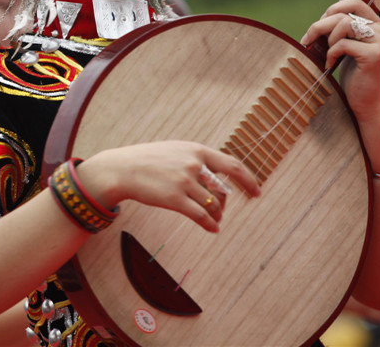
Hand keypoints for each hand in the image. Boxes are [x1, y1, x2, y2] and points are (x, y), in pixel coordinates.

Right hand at [77, 140, 260, 232]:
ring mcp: (184, 181)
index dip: (249, 180)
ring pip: (213, 205)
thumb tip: (218, 173)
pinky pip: (201, 216)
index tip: (257, 192)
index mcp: (196, 150)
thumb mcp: (176, 150)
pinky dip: (210, 224)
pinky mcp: (174, 199)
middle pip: (224, 190)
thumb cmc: (149, 160)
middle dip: (225, 204)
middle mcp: (194, 164)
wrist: (122, 169)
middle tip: (221, 211)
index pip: (232, 165)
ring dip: (217, 215)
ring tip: (214, 220)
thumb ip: (197, 159)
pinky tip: (212, 229)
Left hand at [300, 0, 379, 120]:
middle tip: (308, 40)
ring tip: (326, 54)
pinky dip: (331, 54)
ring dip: (327, 39)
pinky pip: (342, 44)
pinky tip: (330, 64)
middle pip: (343, 13)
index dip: (333, 9)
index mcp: (376, 24)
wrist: (365, 101)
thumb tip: (320, 19)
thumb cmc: (353, 73)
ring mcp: (379, 41)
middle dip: (320, 25)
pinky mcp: (373, 54)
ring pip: (343, 24)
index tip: (319, 25)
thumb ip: (340, 29)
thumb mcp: (346, 45)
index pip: (354, 2)